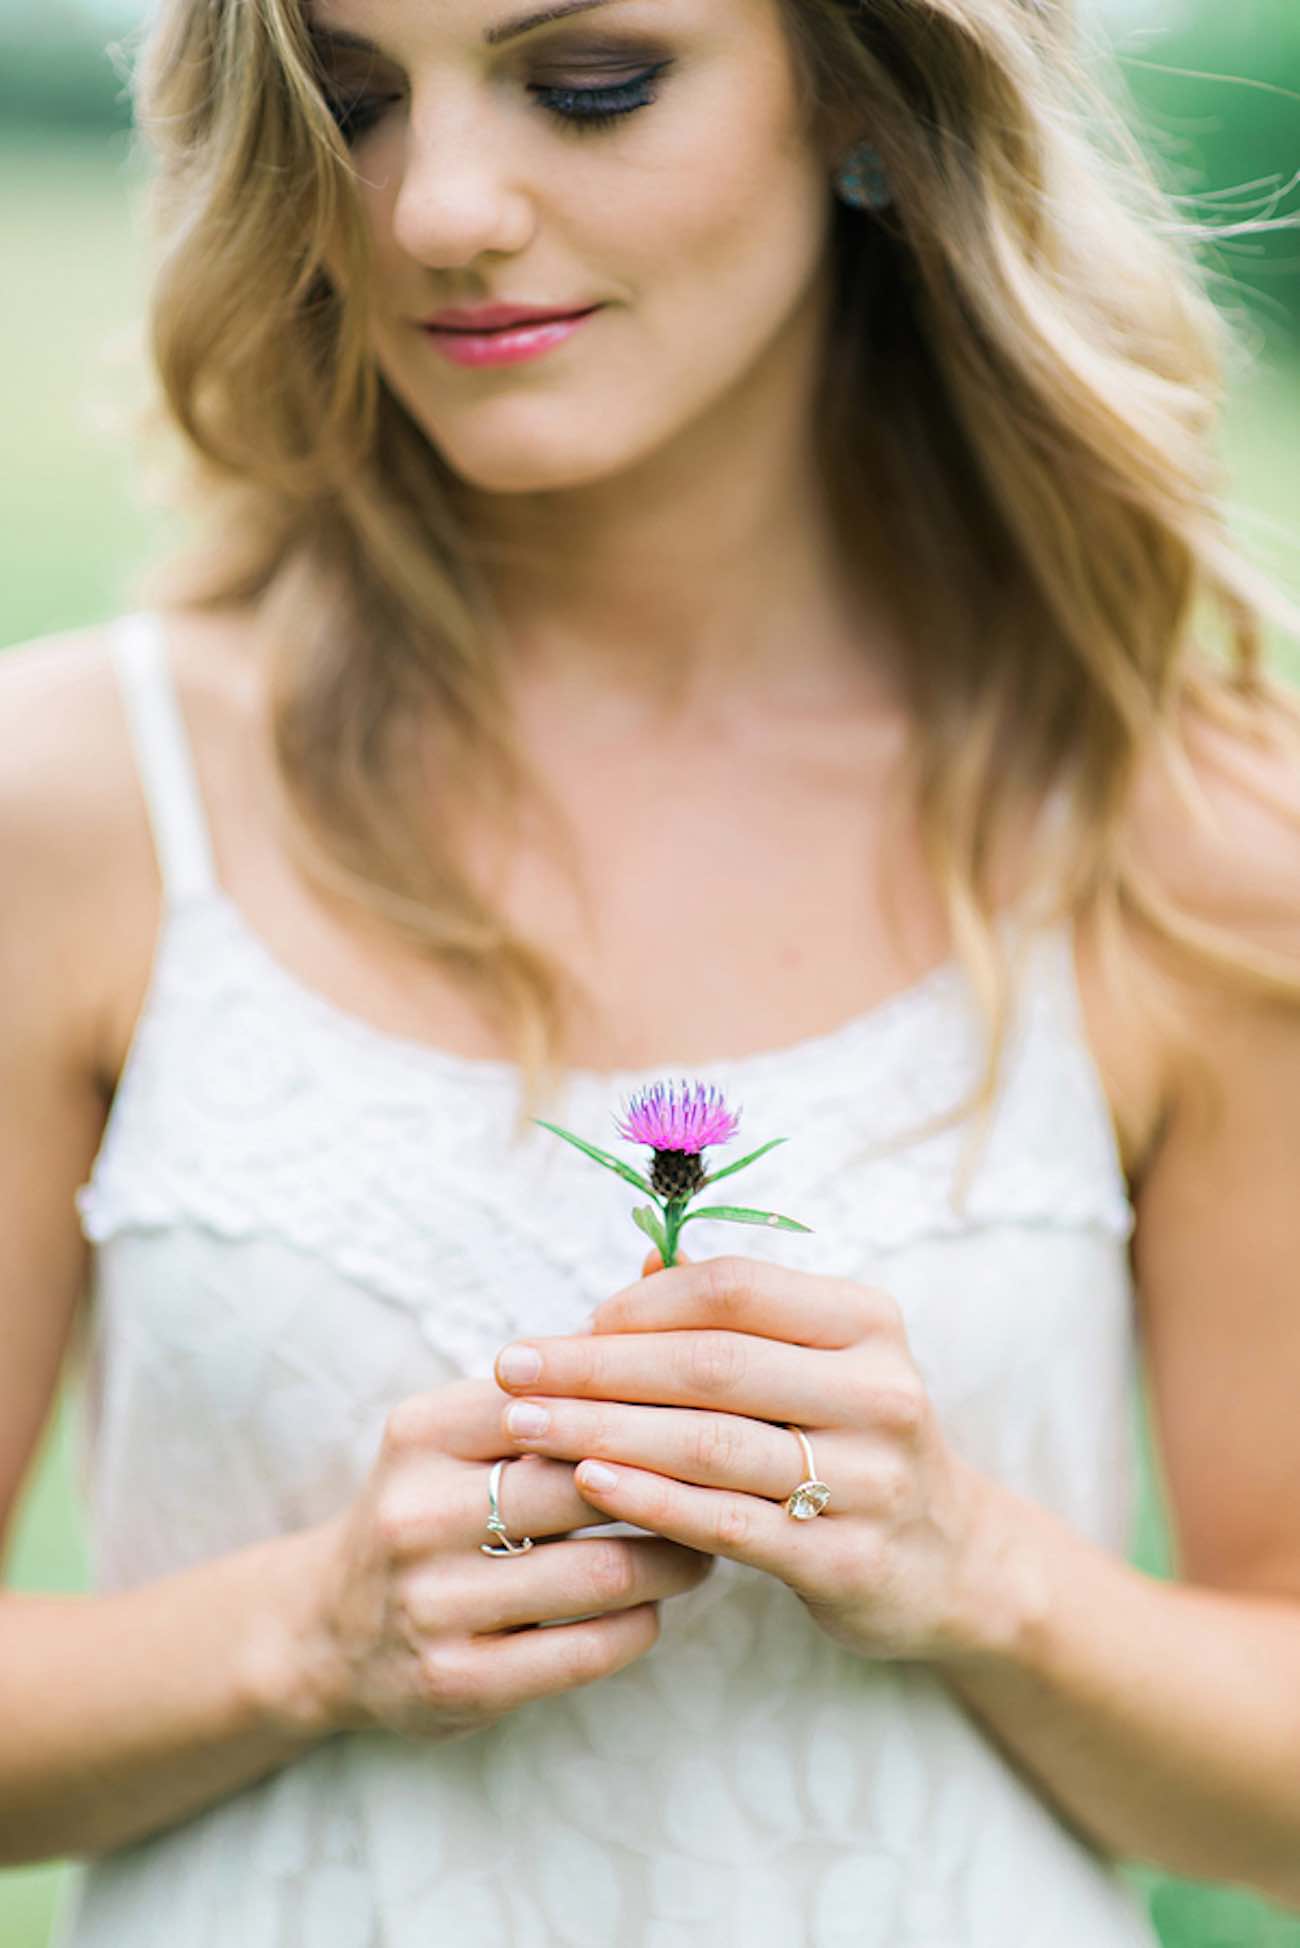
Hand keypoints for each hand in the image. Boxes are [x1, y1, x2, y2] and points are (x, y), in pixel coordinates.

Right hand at [295, 1376, 713, 1738]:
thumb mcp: (462, 1430)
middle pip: (588, 1484)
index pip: (559, 1400)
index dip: (646, 1401)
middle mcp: (416, 1514)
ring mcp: (432, 1605)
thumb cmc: (433, 1505)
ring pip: (604, 1572)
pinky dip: (642, 1621)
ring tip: (704, 1541)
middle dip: (672, 1480)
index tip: (711, 1404)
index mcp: (422, 1433)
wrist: (329, 1631)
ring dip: (675, 1557)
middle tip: (726, 1478)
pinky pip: (590, 1648)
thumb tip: (663, 1271)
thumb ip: (555, 1375)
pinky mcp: (457, 1683)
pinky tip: (655, 1602)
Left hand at [493, 1252, 1004, 1665]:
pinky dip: (651, 1499)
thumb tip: (640, 1262)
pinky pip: (729, 1522)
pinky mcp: (847, 1559)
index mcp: (866, 1322)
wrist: (952, 1562)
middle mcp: (879, 1391)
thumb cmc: (850, 1442)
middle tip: (515, 1369)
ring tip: (528, 1426)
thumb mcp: (820, 1362)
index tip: (573, 1322)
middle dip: (598, 1364)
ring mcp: (870, 1479)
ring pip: (711, 1443)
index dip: (642, 1301)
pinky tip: (589, 1482)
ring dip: (604, 1430)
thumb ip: (738, 1316)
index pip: (735, 1288)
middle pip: (712, 1363)